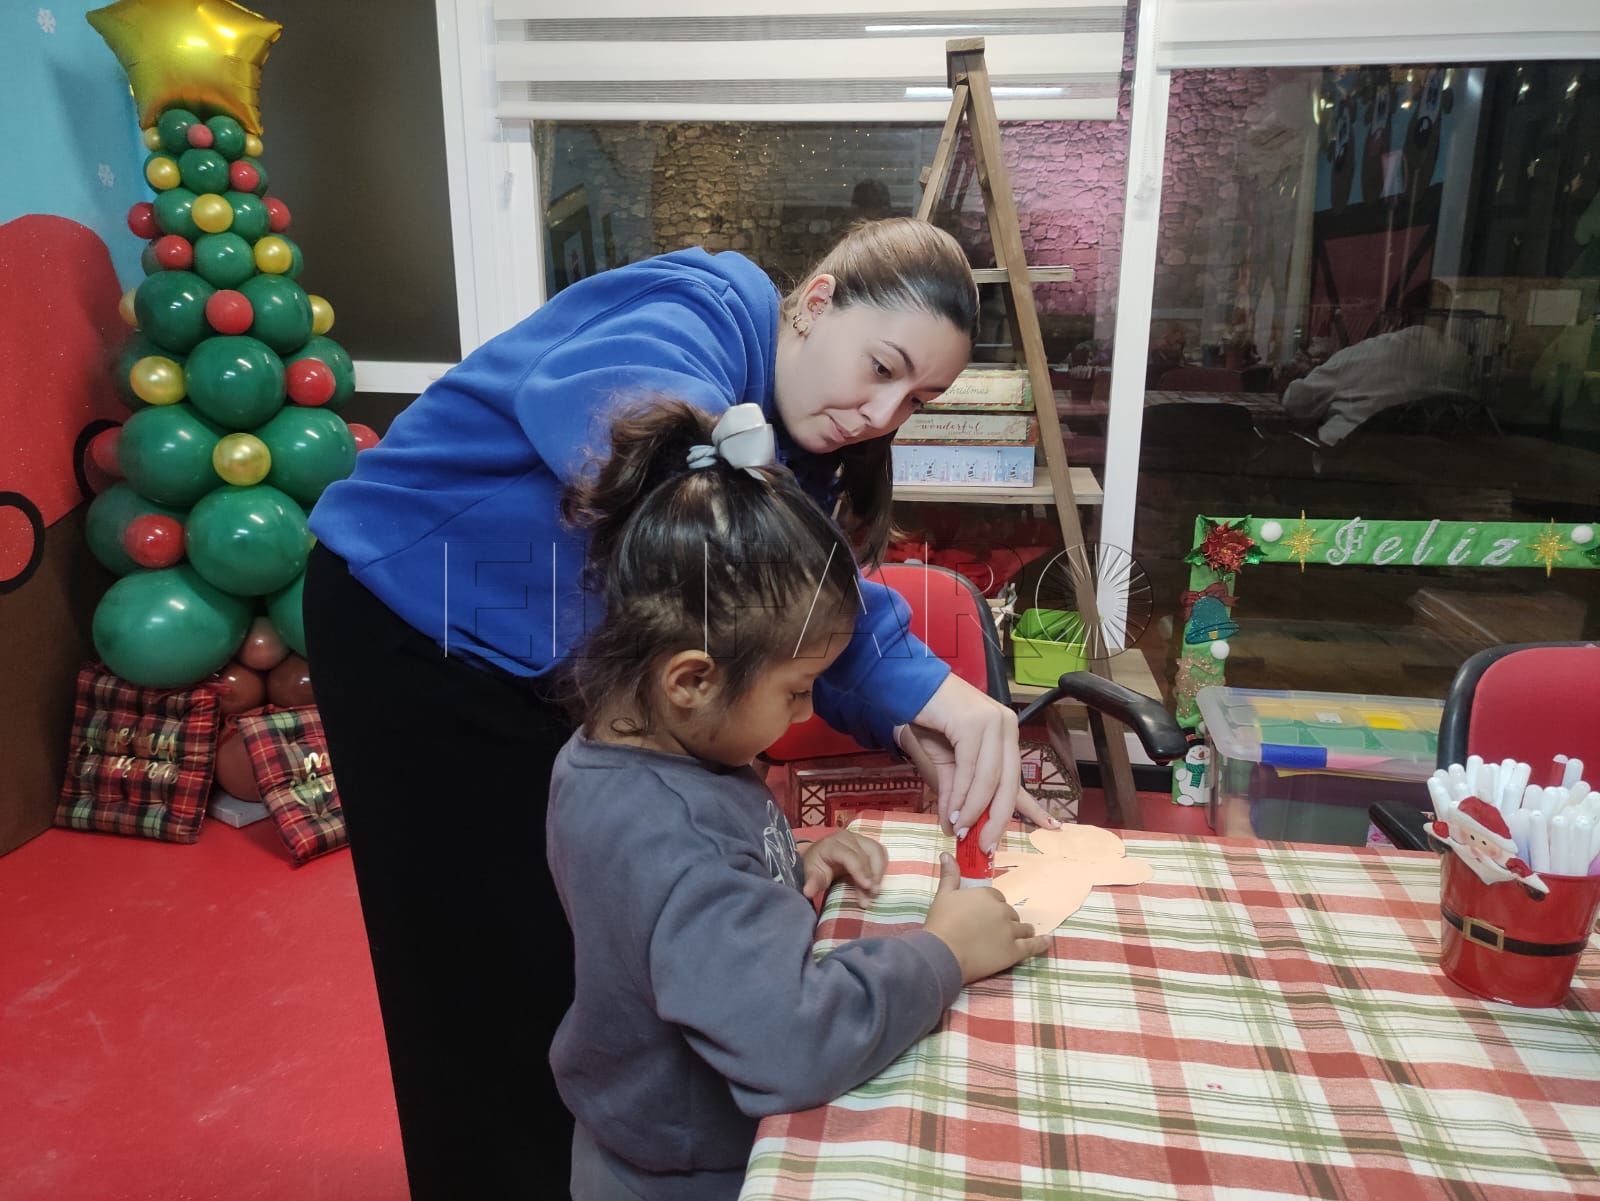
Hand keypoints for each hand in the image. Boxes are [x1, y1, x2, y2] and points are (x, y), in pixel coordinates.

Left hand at [801, 831, 886, 900]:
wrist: (820, 855)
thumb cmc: (816, 866)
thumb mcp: (811, 874)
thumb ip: (812, 882)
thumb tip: (808, 892)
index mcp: (831, 844)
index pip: (849, 856)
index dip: (859, 870)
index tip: (867, 887)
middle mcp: (847, 837)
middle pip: (864, 856)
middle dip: (870, 877)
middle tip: (871, 896)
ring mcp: (859, 838)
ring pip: (876, 851)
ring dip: (879, 872)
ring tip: (875, 891)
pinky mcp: (867, 843)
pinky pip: (880, 852)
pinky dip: (882, 867)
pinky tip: (878, 881)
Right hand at [895, 683, 1060, 851]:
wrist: (905, 688)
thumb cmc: (925, 721)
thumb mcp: (944, 764)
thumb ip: (954, 793)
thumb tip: (954, 828)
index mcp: (1004, 736)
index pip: (1018, 778)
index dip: (1033, 806)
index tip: (1051, 827)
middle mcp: (1005, 727)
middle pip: (1009, 782)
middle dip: (997, 819)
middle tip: (984, 846)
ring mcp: (992, 723)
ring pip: (990, 779)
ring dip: (974, 810)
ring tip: (960, 830)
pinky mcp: (973, 723)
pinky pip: (970, 769)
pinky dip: (962, 795)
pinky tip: (953, 811)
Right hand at [922, 853, 1049, 983]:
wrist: (942, 953)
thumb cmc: (941, 924)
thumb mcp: (943, 895)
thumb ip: (949, 875)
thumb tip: (947, 854)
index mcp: (987, 895)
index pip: (996, 897)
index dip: (991, 906)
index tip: (984, 915)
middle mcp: (1002, 910)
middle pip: (1010, 912)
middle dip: (1005, 919)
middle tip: (993, 930)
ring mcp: (1010, 931)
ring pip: (1023, 928)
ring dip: (1021, 930)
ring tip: (1020, 935)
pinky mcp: (1014, 951)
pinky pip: (1033, 945)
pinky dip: (1041, 943)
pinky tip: (1047, 941)